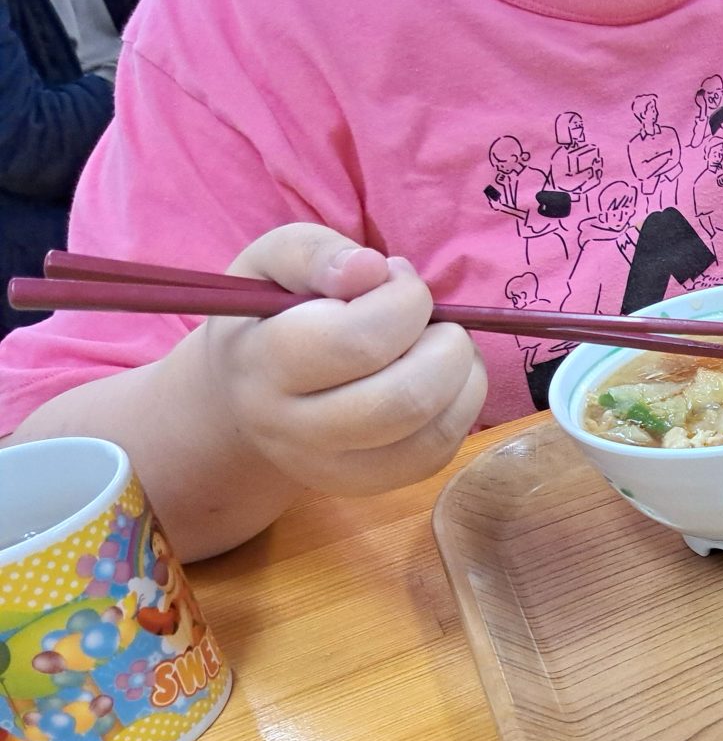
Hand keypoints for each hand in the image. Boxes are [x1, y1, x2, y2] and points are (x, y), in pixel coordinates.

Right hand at [195, 224, 487, 497]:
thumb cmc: (267, 317)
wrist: (239, 398)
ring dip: (464, 380)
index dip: (403, 301)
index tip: (399, 279)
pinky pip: (437, 456)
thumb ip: (315, 253)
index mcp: (264, 365)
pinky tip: (446, 380)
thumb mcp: (270, 263)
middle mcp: (292, 429)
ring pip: (430, 436)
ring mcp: (329, 468)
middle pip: (404, 400)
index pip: (357, 342)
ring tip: (445, 347)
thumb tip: (371, 269)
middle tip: (437, 322)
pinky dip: (461, 410)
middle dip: (447, 348)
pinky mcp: (365, 487)